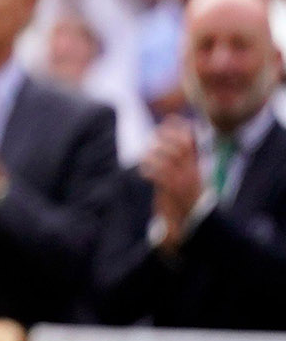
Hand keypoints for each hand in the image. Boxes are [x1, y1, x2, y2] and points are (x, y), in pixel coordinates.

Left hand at [141, 119, 201, 247]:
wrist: (194, 221)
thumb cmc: (187, 196)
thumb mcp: (191, 175)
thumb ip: (187, 158)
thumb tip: (184, 137)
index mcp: (196, 166)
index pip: (191, 141)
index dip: (180, 128)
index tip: (168, 119)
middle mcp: (192, 171)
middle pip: (180, 147)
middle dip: (165, 138)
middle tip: (153, 138)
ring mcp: (184, 181)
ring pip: (169, 160)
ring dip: (154, 154)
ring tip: (145, 156)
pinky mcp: (174, 192)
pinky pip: (162, 176)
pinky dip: (151, 170)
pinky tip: (144, 171)